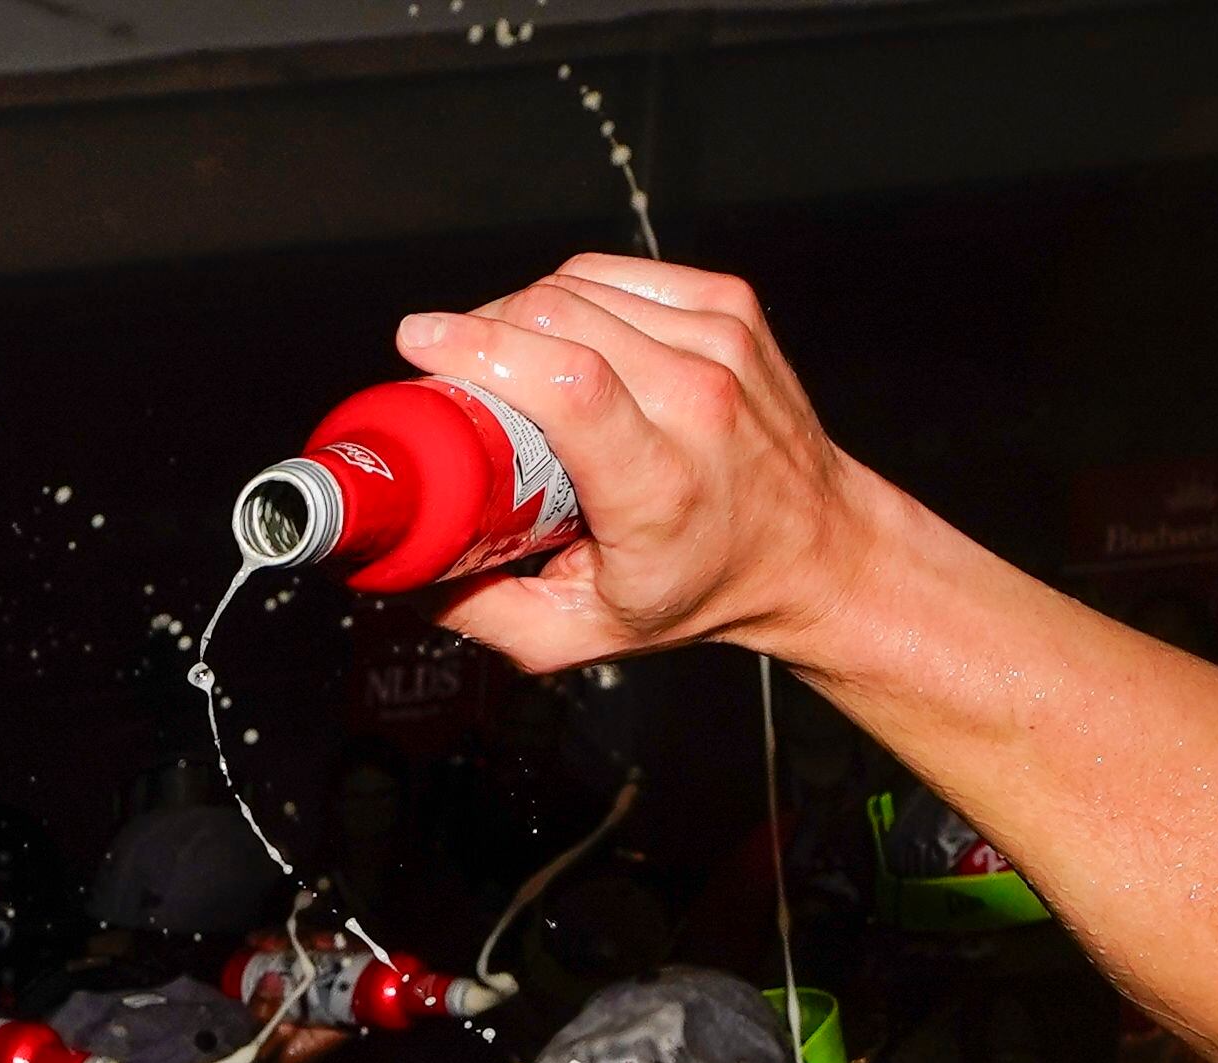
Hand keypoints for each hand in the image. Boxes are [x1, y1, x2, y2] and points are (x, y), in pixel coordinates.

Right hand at [392, 256, 875, 676]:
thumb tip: (401, 565)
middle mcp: (700, 405)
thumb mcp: (584, 636)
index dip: (482, 349)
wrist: (817, 549)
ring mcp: (721, 345)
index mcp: (662, 487)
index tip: (418, 342)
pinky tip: (564, 336)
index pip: (569, 385)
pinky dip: (571, 295)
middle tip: (454, 377)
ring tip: (508, 364)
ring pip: (578, 285)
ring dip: (521, 313)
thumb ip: (482, 611)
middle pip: (559, 319)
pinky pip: (615, 273)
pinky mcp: (728, 307)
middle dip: (482, 331)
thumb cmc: (704, 587)